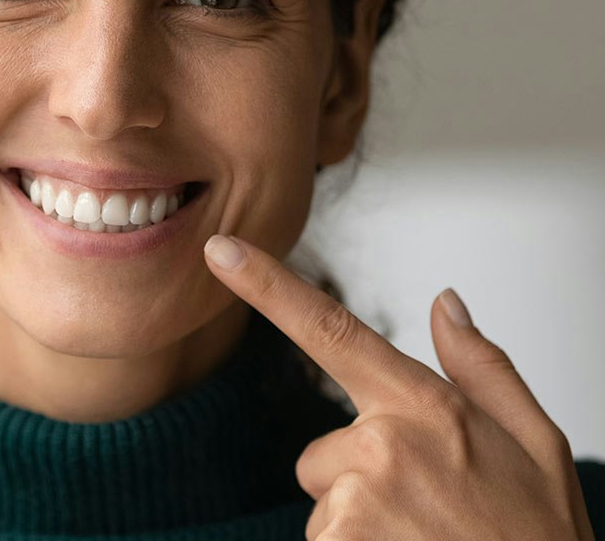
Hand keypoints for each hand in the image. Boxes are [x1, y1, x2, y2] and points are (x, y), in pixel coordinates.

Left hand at [203, 234, 595, 539]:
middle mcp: (381, 445)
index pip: (327, 327)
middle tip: (426, 509)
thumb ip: (481, 366)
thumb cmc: (540, 539)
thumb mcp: (536, 442)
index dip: (266, 284)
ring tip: (422, 540)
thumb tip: (445, 303)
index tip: (220, 249)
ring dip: (360, 526)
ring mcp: (358, 502)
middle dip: (357, 481)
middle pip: (321, 454)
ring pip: (325, 506)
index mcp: (422, 403)